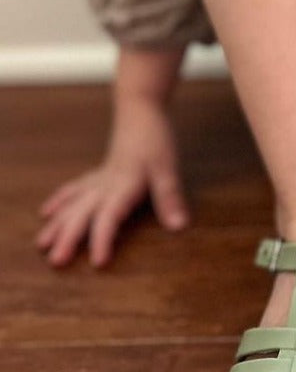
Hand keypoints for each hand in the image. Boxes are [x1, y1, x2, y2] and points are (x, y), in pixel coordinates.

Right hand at [36, 98, 189, 266]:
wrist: (141, 108)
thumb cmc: (156, 138)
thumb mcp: (168, 168)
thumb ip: (170, 197)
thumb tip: (178, 227)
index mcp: (123, 186)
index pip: (108, 217)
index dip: (102, 240)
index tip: (97, 263)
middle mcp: (106, 185)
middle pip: (82, 214)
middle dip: (68, 238)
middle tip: (56, 262)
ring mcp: (99, 178)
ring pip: (72, 204)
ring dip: (57, 224)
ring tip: (41, 244)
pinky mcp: (99, 172)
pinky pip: (74, 189)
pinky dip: (60, 201)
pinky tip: (47, 212)